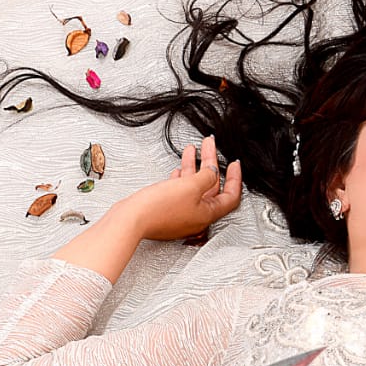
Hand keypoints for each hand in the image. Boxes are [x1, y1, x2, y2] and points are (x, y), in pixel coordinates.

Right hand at [116, 134, 242, 241]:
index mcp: (208, 213)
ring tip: (193, 149)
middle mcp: (197, 216)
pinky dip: (182, 178)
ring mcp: (182, 215)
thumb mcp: (191, 186)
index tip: (234, 163)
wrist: (131, 219)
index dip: (235, 178)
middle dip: (211, 163)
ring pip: (194, 187)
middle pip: (211, 187)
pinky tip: (179, 169)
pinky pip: (180, 192)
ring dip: (194, 166)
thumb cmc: (159, 208)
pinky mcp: (167, 211)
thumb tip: (214, 172)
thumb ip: (207, 176)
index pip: (231, 196)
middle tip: (209, 146)